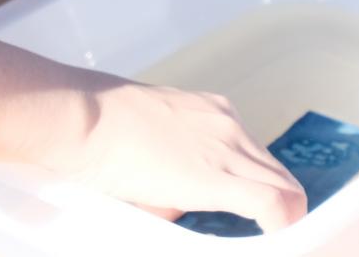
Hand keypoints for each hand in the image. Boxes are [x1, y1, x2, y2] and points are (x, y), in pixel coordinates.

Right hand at [0, 0, 304, 231]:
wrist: (76, 116)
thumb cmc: (90, 131)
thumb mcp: (137, 151)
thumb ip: (167, 177)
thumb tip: (175, 210)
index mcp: (210, 115)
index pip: (255, 160)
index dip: (264, 196)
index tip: (262, 222)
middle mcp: (228, 125)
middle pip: (277, 173)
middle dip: (279, 211)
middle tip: (270, 239)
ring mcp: (228, 147)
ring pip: (283, 188)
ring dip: (280, 220)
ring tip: (273, 243)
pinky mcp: (221, 174)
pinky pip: (276, 206)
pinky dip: (282, 227)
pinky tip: (282, 245)